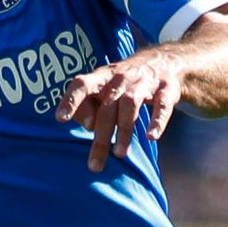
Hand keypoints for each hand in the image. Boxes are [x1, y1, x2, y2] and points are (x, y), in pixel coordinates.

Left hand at [55, 52, 184, 171]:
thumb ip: (89, 106)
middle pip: (107, 107)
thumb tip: (85, 124)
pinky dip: (157, 120)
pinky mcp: (167, 89)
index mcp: (102, 77)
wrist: (163, 61)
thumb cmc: (124, 83)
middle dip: (101, 136)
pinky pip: (162, 105)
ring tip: (119, 154)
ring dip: (124, 130)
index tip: (60, 119)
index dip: (71, 100)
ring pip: (131, 105)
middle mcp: (121, 78)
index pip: (82, 84)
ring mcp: (144, 82)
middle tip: (94, 165)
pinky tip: (151, 137)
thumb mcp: (104, 89)